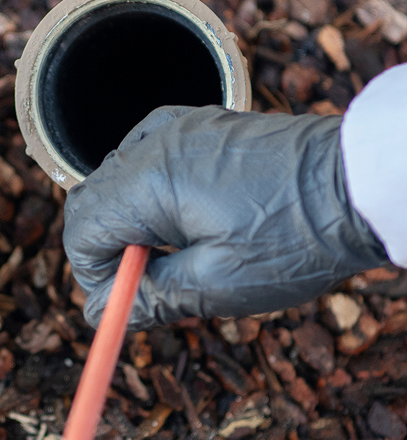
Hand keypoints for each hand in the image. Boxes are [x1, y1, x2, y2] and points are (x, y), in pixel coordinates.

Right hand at [63, 105, 386, 328]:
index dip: (93, 276)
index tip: (126, 302)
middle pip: (90, 200)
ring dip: (130, 222)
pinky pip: (147, 158)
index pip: (80, 229)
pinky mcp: (200, 125)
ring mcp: (177, 127)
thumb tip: (99, 314)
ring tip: (180, 256)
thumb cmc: (297, 235)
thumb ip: (149, 297)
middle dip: (107, 249)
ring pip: (116, 179)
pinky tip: (188, 218)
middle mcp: (153, 142)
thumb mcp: (218, 284)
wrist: (360, 183)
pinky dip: (150, 193)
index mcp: (148, 180)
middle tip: (150, 286)